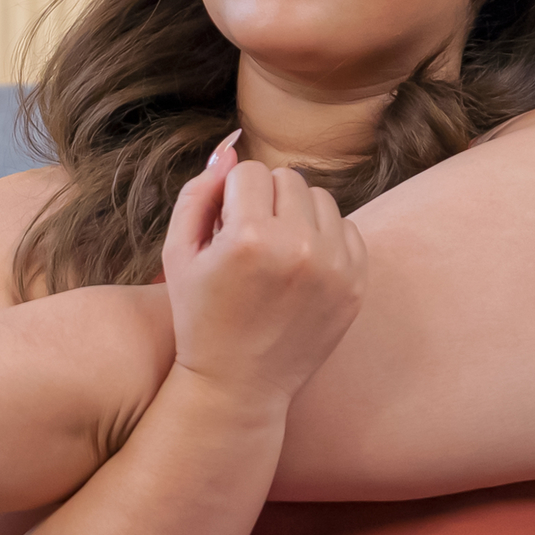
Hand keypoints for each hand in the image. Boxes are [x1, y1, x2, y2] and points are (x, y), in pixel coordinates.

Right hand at [160, 137, 364, 409]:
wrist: (239, 386)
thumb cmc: (200, 318)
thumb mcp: (178, 255)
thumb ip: (198, 193)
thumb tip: (229, 148)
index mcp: (250, 238)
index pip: (249, 172)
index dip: (230, 198)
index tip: (224, 230)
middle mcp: (299, 248)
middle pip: (288, 178)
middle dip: (265, 201)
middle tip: (249, 241)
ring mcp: (334, 267)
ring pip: (320, 198)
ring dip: (296, 215)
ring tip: (275, 252)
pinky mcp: (356, 284)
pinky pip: (346, 228)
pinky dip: (324, 239)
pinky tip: (299, 269)